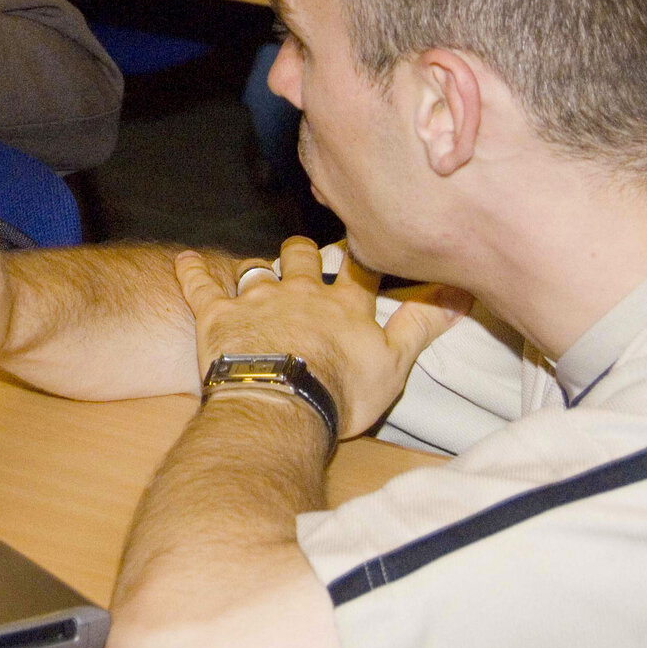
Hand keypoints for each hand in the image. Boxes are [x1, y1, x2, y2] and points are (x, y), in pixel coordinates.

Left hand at [173, 238, 470, 438]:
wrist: (281, 405)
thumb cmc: (340, 392)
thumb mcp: (395, 362)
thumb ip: (423, 324)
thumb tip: (461, 293)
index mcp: (345, 304)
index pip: (361, 268)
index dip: (364, 255)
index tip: (366, 242)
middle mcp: (301, 291)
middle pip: (305, 256)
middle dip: (307, 254)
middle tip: (307, 257)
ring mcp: (257, 299)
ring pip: (259, 267)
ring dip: (261, 268)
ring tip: (262, 272)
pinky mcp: (218, 313)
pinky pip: (201, 284)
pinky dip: (192, 272)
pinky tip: (184, 260)